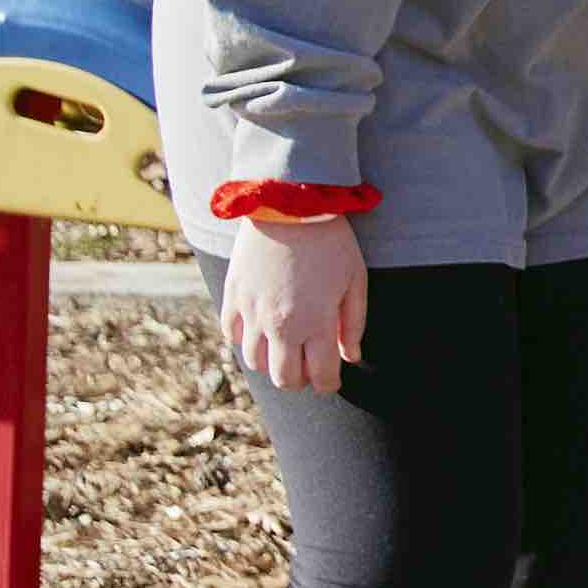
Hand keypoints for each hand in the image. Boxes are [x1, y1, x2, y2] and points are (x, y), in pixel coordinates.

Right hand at [221, 211, 371, 393]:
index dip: (327, 384)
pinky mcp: (233, 296)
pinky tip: (260, 328)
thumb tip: (350, 357)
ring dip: (271, 362)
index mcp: (316, 323)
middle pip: (284, 379)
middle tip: (308, 367)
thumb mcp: (355, 280)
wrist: (290, 204)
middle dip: (299, 380)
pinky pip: (231, 334)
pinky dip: (244, 338)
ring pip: (255, 362)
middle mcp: (281, 325)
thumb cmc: (331, 241)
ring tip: (285, 348)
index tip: (330, 379)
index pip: (319, 377)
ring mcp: (253, 312)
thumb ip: (353, 324)